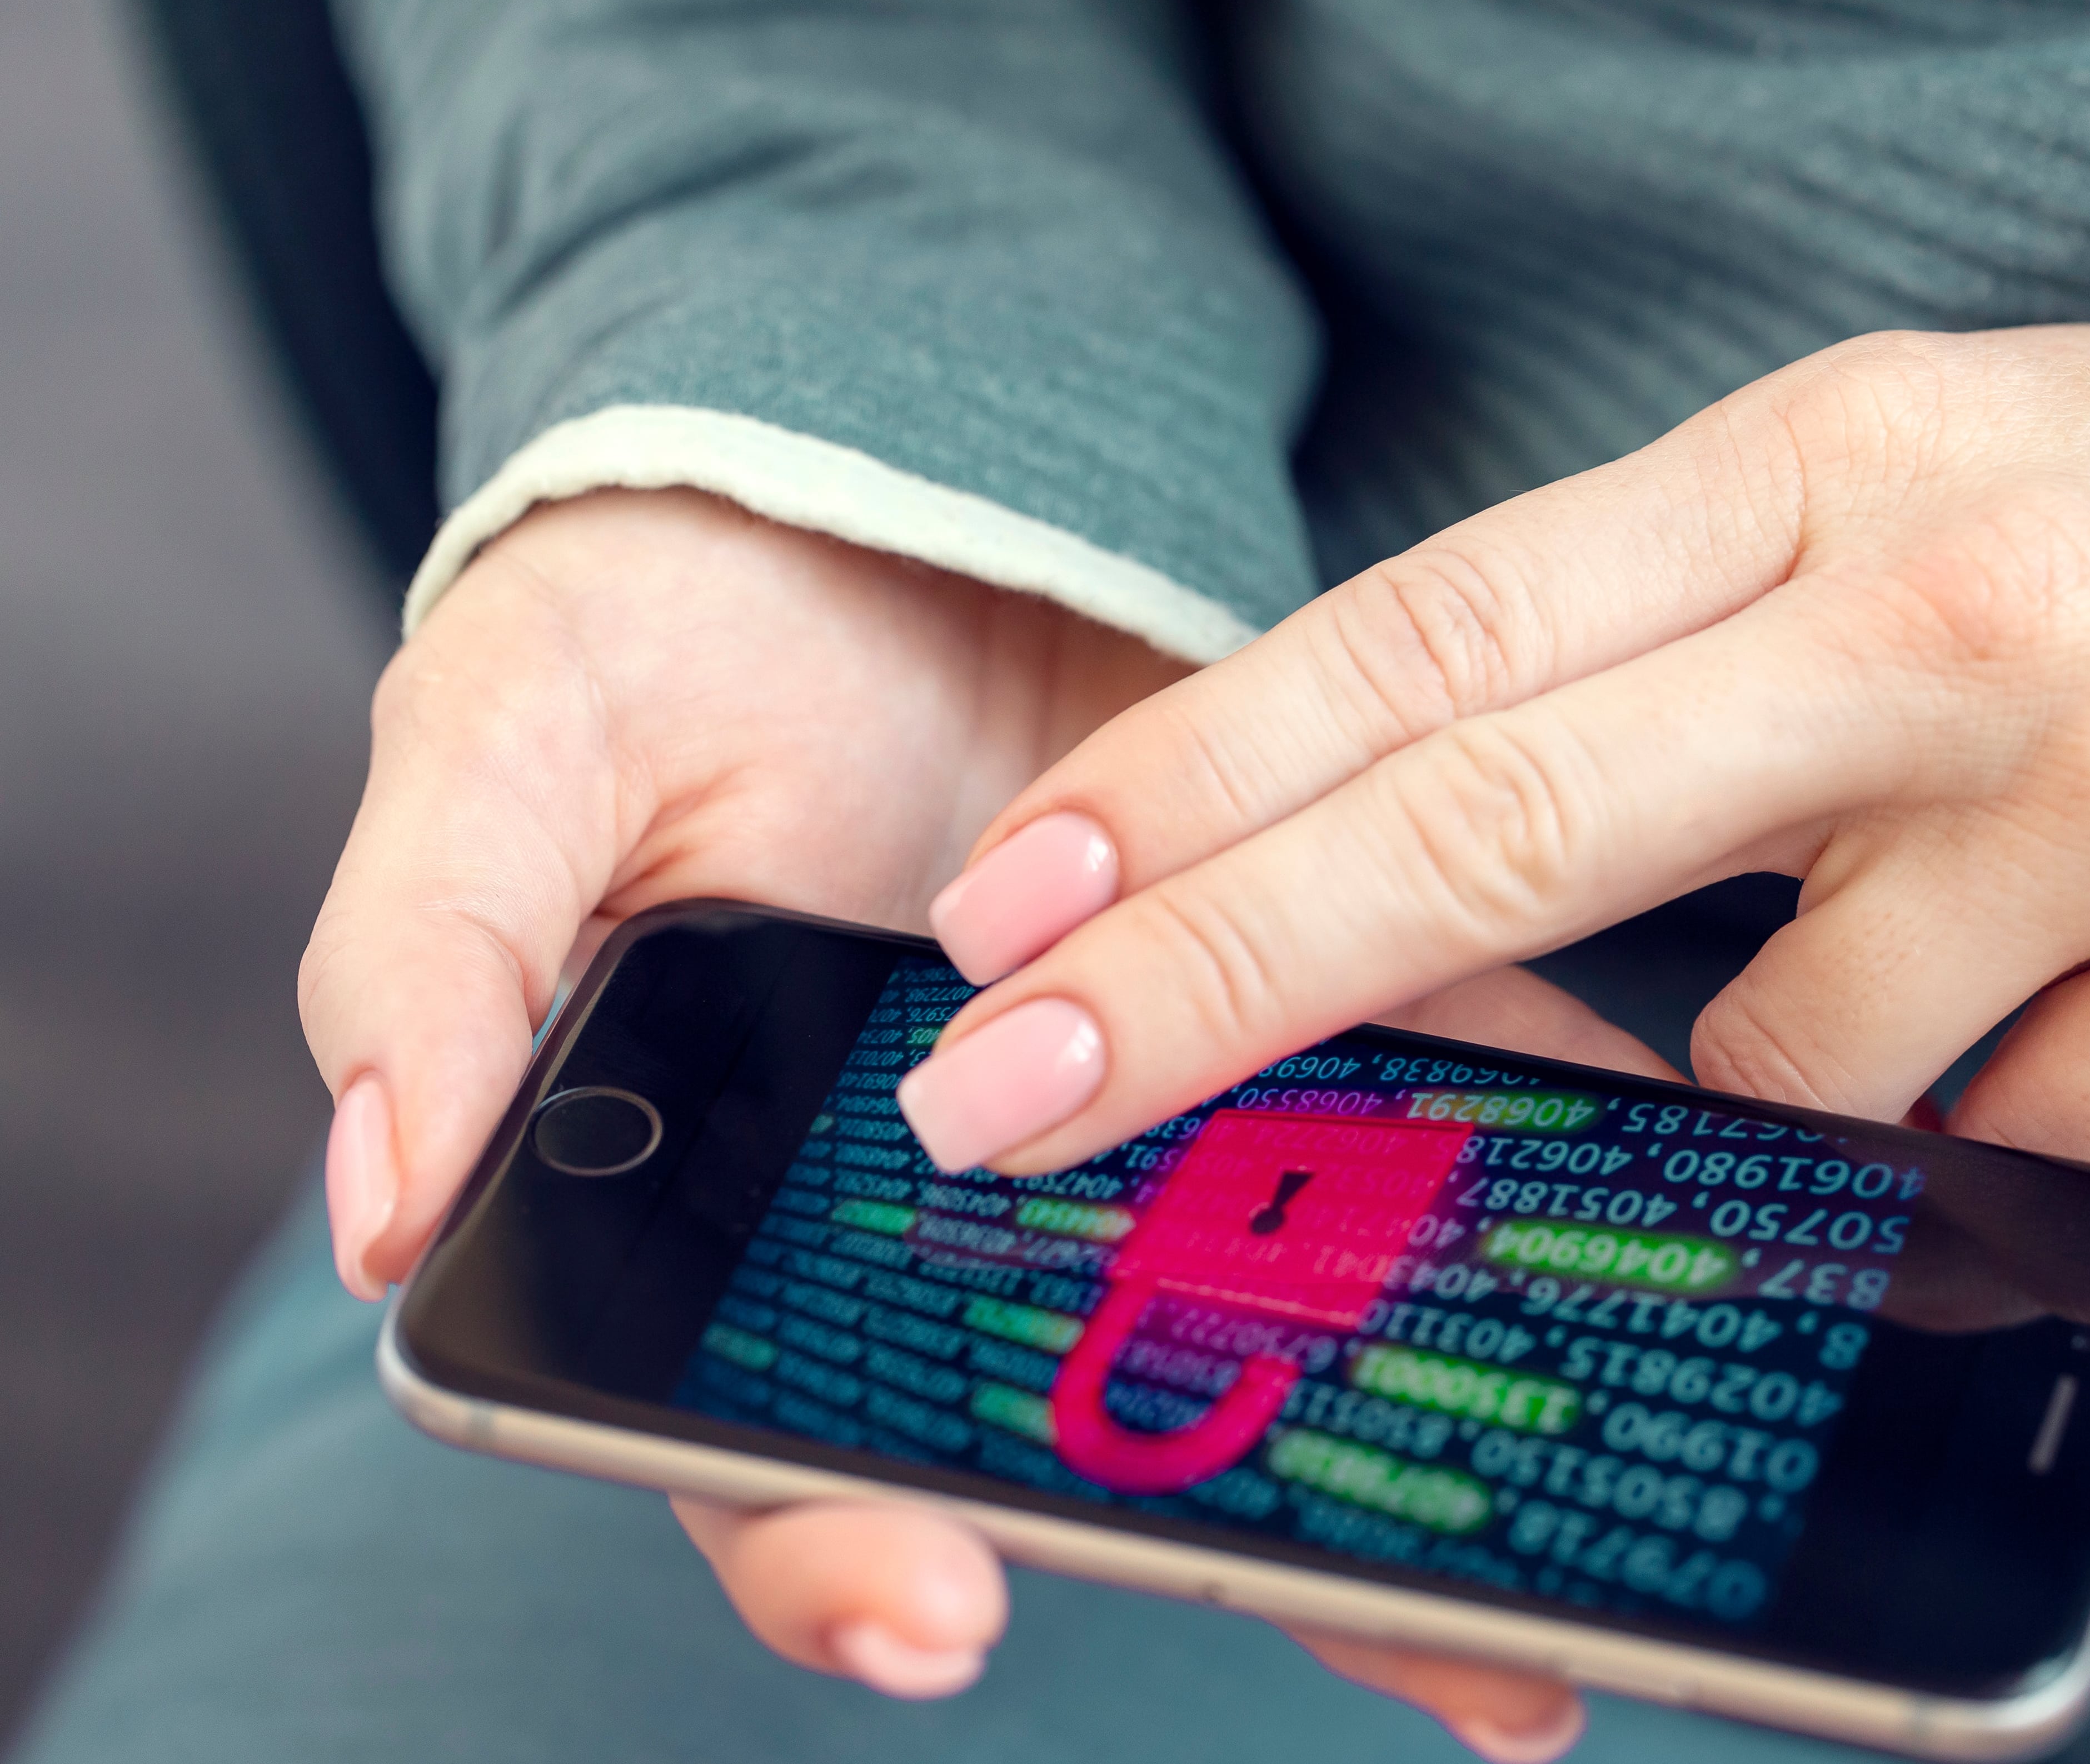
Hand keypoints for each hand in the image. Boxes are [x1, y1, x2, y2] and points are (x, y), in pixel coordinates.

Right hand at [297, 490, 1581, 1757]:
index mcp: (760, 1209)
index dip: (840, 1531)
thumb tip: (385, 1204)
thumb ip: (438, 964)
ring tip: (1565, 1600)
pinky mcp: (1315, 975)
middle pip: (1092, 1428)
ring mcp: (1171, 1104)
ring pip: (1290, 1312)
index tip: (936, 1602)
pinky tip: (1660, 1265)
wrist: (872, 489)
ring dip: (1427, 1444)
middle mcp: (988, 1203)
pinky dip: (1540, 1185)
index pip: (782, 1424)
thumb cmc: (654, 639)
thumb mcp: (508, 757)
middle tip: (1436, 1673)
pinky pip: (1435, 1103)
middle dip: (1245, 1552)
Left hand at [895, 308, 2089, 1183]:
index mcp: (1838, 461)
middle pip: (1494, 818)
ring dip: (1783, 1077)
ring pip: (1775, 1058)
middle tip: (1009, 1092)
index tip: (1021, 895)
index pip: (1440, 623)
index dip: (1207, 772)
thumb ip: (1708, 661)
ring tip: (1960, 954)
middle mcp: (1944, 603)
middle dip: (1224, 973)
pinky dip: (1999, 1122)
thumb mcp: (1947, 501)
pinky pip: (2007, 1142)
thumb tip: (1471, 856)